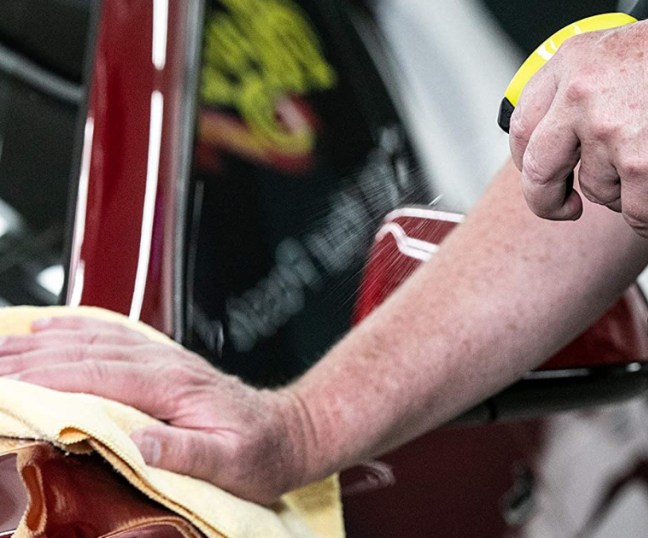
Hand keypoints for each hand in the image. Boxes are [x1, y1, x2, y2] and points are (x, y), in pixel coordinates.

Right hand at [0, 317, 315, 504]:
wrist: (294, 431)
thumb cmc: (264, 453)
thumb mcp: (232, 464)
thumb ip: (186, 453)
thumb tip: (136, 442)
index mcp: (174, 388)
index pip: (96, 376)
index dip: (44, 380)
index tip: (3, 385)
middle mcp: (165, 365)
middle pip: (84, 352)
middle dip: (28, 357)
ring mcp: (164, 359)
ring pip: (93, 340)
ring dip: (42, 341)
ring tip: (1, 346)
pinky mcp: (164, 362)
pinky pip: (113, 335)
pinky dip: (75, 328)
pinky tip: (50, 327)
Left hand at [509, 8, 647, 236]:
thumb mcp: (631, 52)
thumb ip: (592, 87)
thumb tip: (571, 126)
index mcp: (575, 63)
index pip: (522, 123)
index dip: (528, 158)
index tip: (541, 173)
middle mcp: (583, 97)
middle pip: (538, 169)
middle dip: (548, 199)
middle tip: (565, 208)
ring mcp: (610, 135)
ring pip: (598, 192)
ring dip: (626, 194)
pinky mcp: (644, 171)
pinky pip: (635, 216)